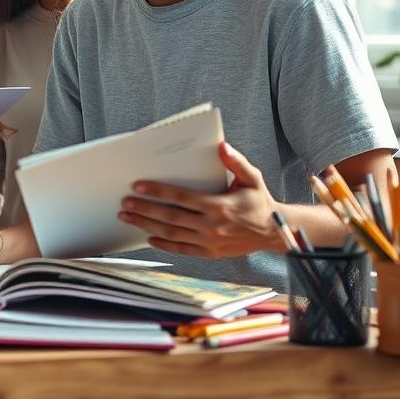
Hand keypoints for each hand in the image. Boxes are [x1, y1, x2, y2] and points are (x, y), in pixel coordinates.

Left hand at [120, 141, 278, 257]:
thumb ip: (236, 162)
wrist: (274, 232)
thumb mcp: (252, 178)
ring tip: (128, 218)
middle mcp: (212, 225)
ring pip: (172, 234)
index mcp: (219, 206)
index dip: (158, 191)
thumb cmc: (259, 202)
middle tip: (125, 203)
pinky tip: (149, 238)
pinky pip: (182, 249)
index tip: (138, 186)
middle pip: (171, 217)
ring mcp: (210, 242)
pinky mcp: (210, 252)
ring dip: (147, 226)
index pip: (181, 197)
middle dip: (145, 209)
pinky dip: (164, 245)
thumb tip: (221, 146)